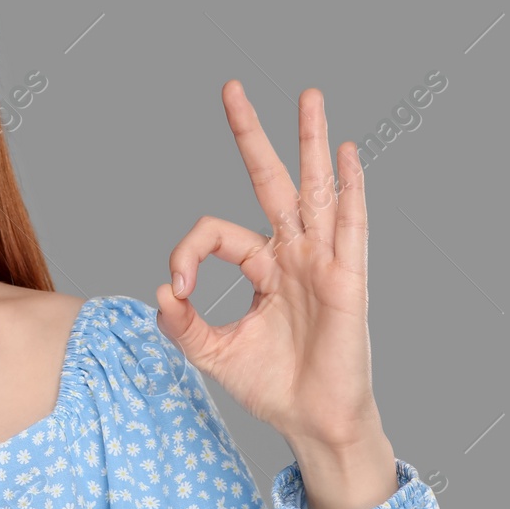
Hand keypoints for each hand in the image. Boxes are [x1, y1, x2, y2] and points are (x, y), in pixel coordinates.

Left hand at [154, 80, 379, 450]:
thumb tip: (158, 294)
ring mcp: (322, 261)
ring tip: (308, 96)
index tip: (175, 287)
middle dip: (251, 135)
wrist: (312, 420)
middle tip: (230, 88)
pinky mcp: (347, 279)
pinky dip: (350, 189)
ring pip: (315, 189)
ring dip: (311, 141)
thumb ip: (182, 324)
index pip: (217, 231)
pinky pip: (351, 226)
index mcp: (262, 266)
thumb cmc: (271, 385)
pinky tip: (347, 154)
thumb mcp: (212, 352)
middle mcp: (293, 254)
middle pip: (270, 180)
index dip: (187, 251)